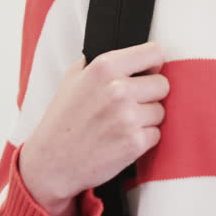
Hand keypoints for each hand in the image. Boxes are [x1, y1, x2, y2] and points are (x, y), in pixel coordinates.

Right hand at [18, 42, 169, 214]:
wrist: (52, 162)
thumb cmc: (62, 121)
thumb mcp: (72, 78)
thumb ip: (100, 61)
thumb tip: (129, 55)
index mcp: (104, 67)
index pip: (154, 52)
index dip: (153, 64)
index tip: (149, 72)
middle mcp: (118, 89)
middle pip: (163, 84)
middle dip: (150, 94)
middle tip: (130, 104)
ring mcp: (128, 117)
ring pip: (160, 111)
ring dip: (146, 118)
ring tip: (122, 124)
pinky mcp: (134, 142)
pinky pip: (156, 134)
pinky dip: (143, 139)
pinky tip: (122, 139)